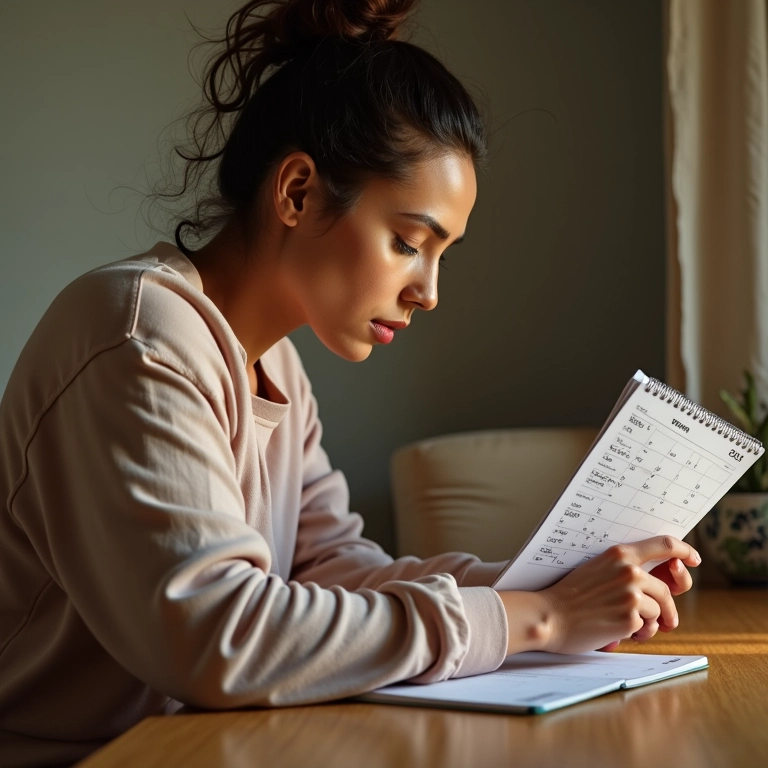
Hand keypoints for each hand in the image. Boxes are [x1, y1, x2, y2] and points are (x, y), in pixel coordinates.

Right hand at [535, 536, 699, 653]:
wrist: (549, 616)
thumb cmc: (570, 595)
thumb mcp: (598, 570)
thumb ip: (628, 572)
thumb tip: (664, 584)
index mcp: (620, 554)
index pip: (664, 545)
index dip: (685, 551)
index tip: (694, 559)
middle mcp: (630, 571)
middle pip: (667, 589)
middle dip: (667, 608)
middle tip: (666, 621)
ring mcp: (632, 595)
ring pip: (659, 610)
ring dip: (651, 622)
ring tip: (630, 627)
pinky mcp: (631, 618)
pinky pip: (649, 627)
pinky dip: (639, 633)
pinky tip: (620, 633)